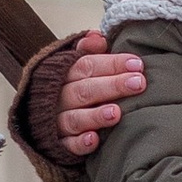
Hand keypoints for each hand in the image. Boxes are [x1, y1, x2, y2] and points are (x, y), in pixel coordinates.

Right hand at [46, 29, 143, 157]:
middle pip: (84, 90)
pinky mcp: (56, 145)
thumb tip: (98, 36)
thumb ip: (86, 50)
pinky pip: (66, 146)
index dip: (112, 63)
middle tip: (138, 83)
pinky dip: (79, 143)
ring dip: (95, 115)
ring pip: (74, 118)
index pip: (86, 65)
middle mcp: (57, 97)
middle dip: (112, 86)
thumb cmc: (69, 87)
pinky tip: (94, 140)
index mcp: (62, 74)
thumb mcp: (73, 64)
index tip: (137, 64)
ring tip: (117, 112)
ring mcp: (56, 122)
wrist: (43, 118)